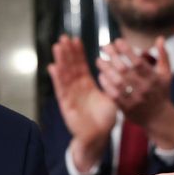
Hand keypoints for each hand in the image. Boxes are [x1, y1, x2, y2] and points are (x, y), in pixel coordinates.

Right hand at [48, 35, 116, 171]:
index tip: (75, 39)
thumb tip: (120, 70)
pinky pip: (61, 89)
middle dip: (68, 52)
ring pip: (65, 74)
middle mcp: (77, 88)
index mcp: (87, 86)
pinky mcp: (66, 105)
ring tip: (57, 46)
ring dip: (61, 60)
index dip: (78, 53)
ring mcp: (71, 95)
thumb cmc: (105, 119)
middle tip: (64, 37)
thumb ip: (113, 84)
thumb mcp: (112, 98)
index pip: (81, 66)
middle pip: (71, 67)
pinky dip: (57, 78)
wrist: (98, 137)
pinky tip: (53, 67)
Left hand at [96, 36, 173, 148]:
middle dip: (113, 56)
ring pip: (117, 82)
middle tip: (104, 46)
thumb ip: (163, 55)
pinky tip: (101, 75)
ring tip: (99, 60)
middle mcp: (144, 89)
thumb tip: (159, 38)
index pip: (138, 62)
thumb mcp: (166, 74)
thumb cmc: (161, 91)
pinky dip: (106, 85)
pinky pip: (113, 95)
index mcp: (154, 79)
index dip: (127, 50)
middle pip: (125, 70)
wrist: (159, 118)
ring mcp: (135, 99)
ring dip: (106, 70)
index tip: (117, 41)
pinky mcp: (127, 108)